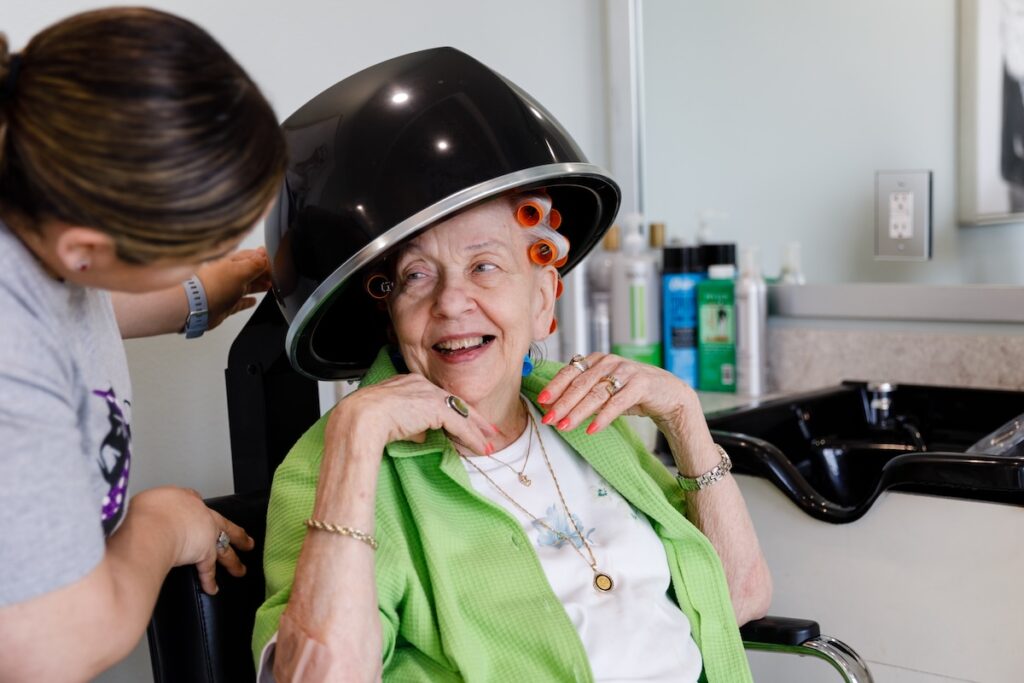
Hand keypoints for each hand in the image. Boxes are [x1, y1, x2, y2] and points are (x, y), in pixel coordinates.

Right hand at [131, 487, 254, 594]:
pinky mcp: (204, 553)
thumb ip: (148, 511)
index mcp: (184, 499)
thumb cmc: (143, 514)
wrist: (152, 526)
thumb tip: (138, 517)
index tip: (201, 514)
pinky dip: (209, 581)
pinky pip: (208, 570)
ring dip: (233, 561)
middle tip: (247, 541)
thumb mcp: (145, 503)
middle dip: (236, 533)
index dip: (199, 511)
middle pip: (223, 524)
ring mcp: (206, 534)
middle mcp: (200, 514)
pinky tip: (213, 589)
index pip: (195, 503)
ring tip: (241, 570)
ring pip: (225, 548)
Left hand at [195, 247, 271, 330]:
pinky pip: (240, 302)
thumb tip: (265, 255)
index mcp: (232, 263)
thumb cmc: (213, 287)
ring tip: (270, 286)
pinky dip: (247, 302)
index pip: (253, 257)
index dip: (265, 260)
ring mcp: (227, 291)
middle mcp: (229, 276)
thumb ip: (255, 264)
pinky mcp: (226, 305)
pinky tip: (253, 301)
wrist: (195, 307)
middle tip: (275, 276)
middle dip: (264, 273)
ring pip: (247, 286)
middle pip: (251, 272)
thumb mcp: (240, 271)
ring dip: (259, 285)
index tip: (276, 263)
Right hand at [329, 373, 497, 459]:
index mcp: (408, 384)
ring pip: (460, 413)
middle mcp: (421, 385)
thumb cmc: (365, 420)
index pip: (438, 397)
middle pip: (454, 402)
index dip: (453, 410)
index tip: (464, 421)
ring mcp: (429, 394)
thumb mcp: (391, 420)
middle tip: (487, 430)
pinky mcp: (436, 407)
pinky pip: (460, 424)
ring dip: (476, 431)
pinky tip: (480, 448)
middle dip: (473, 418)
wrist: (360, 419)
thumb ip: (410, 425)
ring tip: (488, 444)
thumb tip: (421, 434)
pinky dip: (472, 437)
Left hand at [536, 352, 699, 437]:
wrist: (669, 394)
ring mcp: (626, 371)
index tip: (541, 401)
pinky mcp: (640, 384)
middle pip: (580, 384)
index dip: (555, 386)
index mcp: (597, 360)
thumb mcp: (605, 390)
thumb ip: (584, 394)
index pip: (570, 372)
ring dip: (578, 411)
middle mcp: (609, 361)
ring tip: (565, 426)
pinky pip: (617, 402)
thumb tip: (555, 407)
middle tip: (548, 419)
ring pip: (596, 393)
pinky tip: (592, 429)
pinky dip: (603, 417)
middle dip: (562, 403)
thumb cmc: (632, 392)